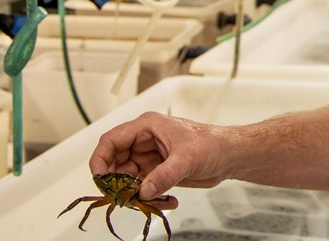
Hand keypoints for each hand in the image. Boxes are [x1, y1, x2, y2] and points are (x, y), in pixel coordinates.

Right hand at [90, 111, 233, 207]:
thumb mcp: (187, 159)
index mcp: (147, 127)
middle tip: (122, 197)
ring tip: (149, 201)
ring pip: (126, 178)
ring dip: (133, 193)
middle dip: (115, 182)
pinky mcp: (156, 172)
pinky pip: (142, 188)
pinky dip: (149, 198)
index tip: (99, 178)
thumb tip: (143, 191)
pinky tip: (167, 201)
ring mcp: (149, 158)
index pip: (111, 140)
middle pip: (114, 161)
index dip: (100, 158)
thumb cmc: (212, 144)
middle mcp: (144, 141)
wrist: (229, 156)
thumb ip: (164, 175)